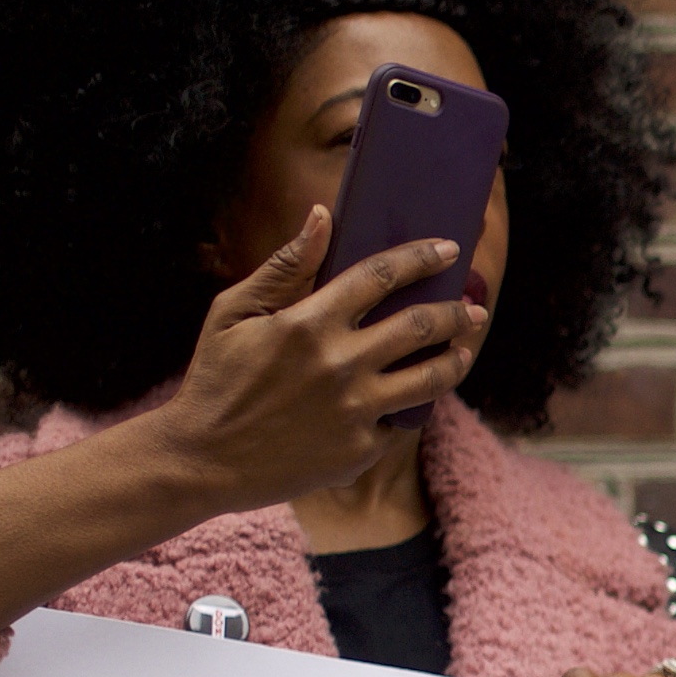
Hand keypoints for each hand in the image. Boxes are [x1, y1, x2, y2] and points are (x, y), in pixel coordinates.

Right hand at [148, 206, 490, 511]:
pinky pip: (400, 421)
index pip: (381, 276)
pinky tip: (413, 396)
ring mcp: (355, 410)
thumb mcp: (233, 313)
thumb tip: (322, 215)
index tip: (449, 249)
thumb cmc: (216, 378)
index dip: (420, 257)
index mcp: (308, 323)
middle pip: (420, 326)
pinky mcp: (361, 449)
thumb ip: (284, 266)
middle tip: (472, 307)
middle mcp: (340, 365)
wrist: (203, 461)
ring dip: (456, 360)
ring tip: (464, 350)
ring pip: (431, 378)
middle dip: (454, 312)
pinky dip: (407, 406)